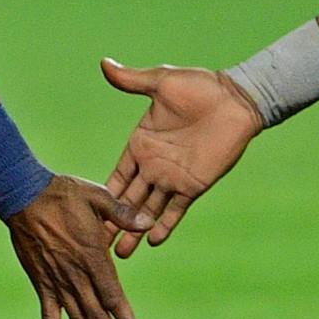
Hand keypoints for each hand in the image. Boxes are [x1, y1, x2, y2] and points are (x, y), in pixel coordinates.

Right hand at [4, 174, 146, 318]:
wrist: (23, 195)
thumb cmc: (64, 194)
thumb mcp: (98, 197)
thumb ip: (123, 213)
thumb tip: (149, 222)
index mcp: (93, 257)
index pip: (113, 297)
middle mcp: (77, 276)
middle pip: (97, 318)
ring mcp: (58, 282)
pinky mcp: (41, 283)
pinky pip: (47, 317)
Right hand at [100, 59, 261, 257]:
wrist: (236, 99)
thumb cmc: (200, 86)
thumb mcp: (162, 81)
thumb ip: (132, 81)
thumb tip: (104, 63)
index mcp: (140, 144)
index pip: (115, 176)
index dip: (102, 195)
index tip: (83, 214)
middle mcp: (153, 165)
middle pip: (127, 200)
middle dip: (111, 222)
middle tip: (93, 245)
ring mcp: (173, 177)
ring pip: (148, 210)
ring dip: (134, 230)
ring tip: (119, 254)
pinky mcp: (194, 185)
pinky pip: (176, 210)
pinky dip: (165, 225)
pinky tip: (152, 240)